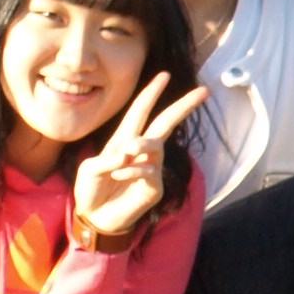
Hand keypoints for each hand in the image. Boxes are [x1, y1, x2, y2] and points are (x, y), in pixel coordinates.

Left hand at [69, 71, 211, 241]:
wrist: (94, 217)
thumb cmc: (90, 190)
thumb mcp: (89, 170)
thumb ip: (106, 160)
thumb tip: (129, 155)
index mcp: (124, 140)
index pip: (141, 112)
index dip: (152, 93)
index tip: (165, 75)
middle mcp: (141, 152)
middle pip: (166, 123)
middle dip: (184, 106)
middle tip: (204, 91)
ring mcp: (151, 169)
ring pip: (156, 147)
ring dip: (143, 145)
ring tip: (128, 151)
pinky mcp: (154, 188)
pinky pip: (149, 171)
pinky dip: (133, 171)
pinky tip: (119, 175)